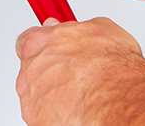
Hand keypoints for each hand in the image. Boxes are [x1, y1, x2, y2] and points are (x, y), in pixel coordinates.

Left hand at [16, 17, 144, 124]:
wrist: (117, 99)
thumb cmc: (110, 66)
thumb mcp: (101, 28)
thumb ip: (77, 28)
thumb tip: (76, 30)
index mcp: (37, 44)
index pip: (27, 40)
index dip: (44, 45)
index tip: (54, 47)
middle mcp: (28, 71)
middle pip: (33, 69)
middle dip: (51, 71)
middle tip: (75, 75)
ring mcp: (31, 99)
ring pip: (38, 94)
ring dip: (55, 94)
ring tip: (81, 94)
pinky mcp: (38, 121)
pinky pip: (45, 116)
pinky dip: (58, 114)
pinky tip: (78, 110)